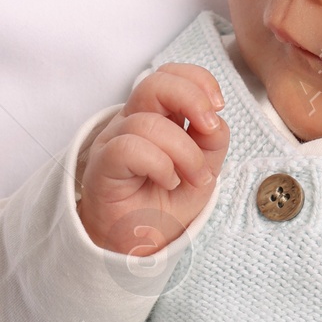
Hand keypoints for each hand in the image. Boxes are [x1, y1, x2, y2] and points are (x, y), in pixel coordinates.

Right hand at [76, 64, 229, 256]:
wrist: (135, 246)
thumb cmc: (162, 208)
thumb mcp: (202, 173)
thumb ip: (211, 143)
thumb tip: (214, 121)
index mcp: (156, 118)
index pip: (170, 75)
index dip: (198, 80)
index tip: (218, 107)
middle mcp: (132, 123)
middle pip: (156, 83)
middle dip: (192, 99)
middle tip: (209, 128)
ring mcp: (114, 141)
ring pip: (149, 122)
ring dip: (184, 152)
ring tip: (191, 179)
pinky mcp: (103, 165)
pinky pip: (130, 147)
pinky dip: (160, 165)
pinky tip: (167, 181)